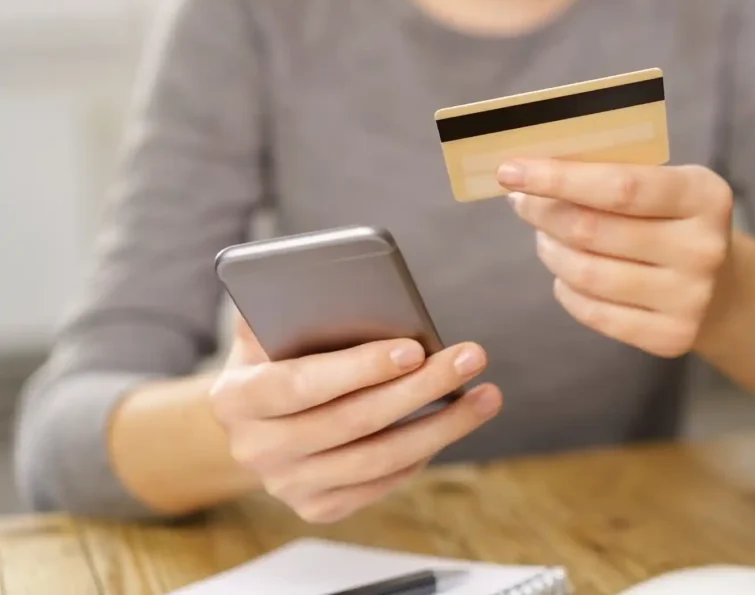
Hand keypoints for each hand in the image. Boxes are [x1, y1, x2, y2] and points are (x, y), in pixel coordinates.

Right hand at [209, 320, 501, 522]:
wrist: (254, 418)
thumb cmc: (274, 355)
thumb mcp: (266, 325)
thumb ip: (288, 303)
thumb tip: (335, 277)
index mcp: (237, 397)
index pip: (301, 384)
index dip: (359, 368)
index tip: (414, 348)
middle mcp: (256, 449)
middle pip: (352, 422)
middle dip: (420, 388)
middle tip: (470, 358)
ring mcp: (287, 485)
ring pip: (378, 459)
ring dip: (441, 426)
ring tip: (486, 395)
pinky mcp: (318, 507)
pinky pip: (382, 482)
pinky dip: (423, 451)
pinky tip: (454, 421)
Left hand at [497, 159, 733, 358]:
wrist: (725, 288)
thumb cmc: (674, 220)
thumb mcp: (664, 183)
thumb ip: (612, 172)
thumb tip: (531, 170)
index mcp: (703, 195)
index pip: (619, 186)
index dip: (558, 178)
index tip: (510, 171)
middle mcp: (703, 248)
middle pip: (593, 231)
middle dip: (543, 213)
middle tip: (522, 202)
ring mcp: (690, 298)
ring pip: (587, 273)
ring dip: (550, 251)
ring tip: (543, 238)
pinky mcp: (671, 337)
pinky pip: (594, 312)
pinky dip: (566, 289)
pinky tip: (565, 273)